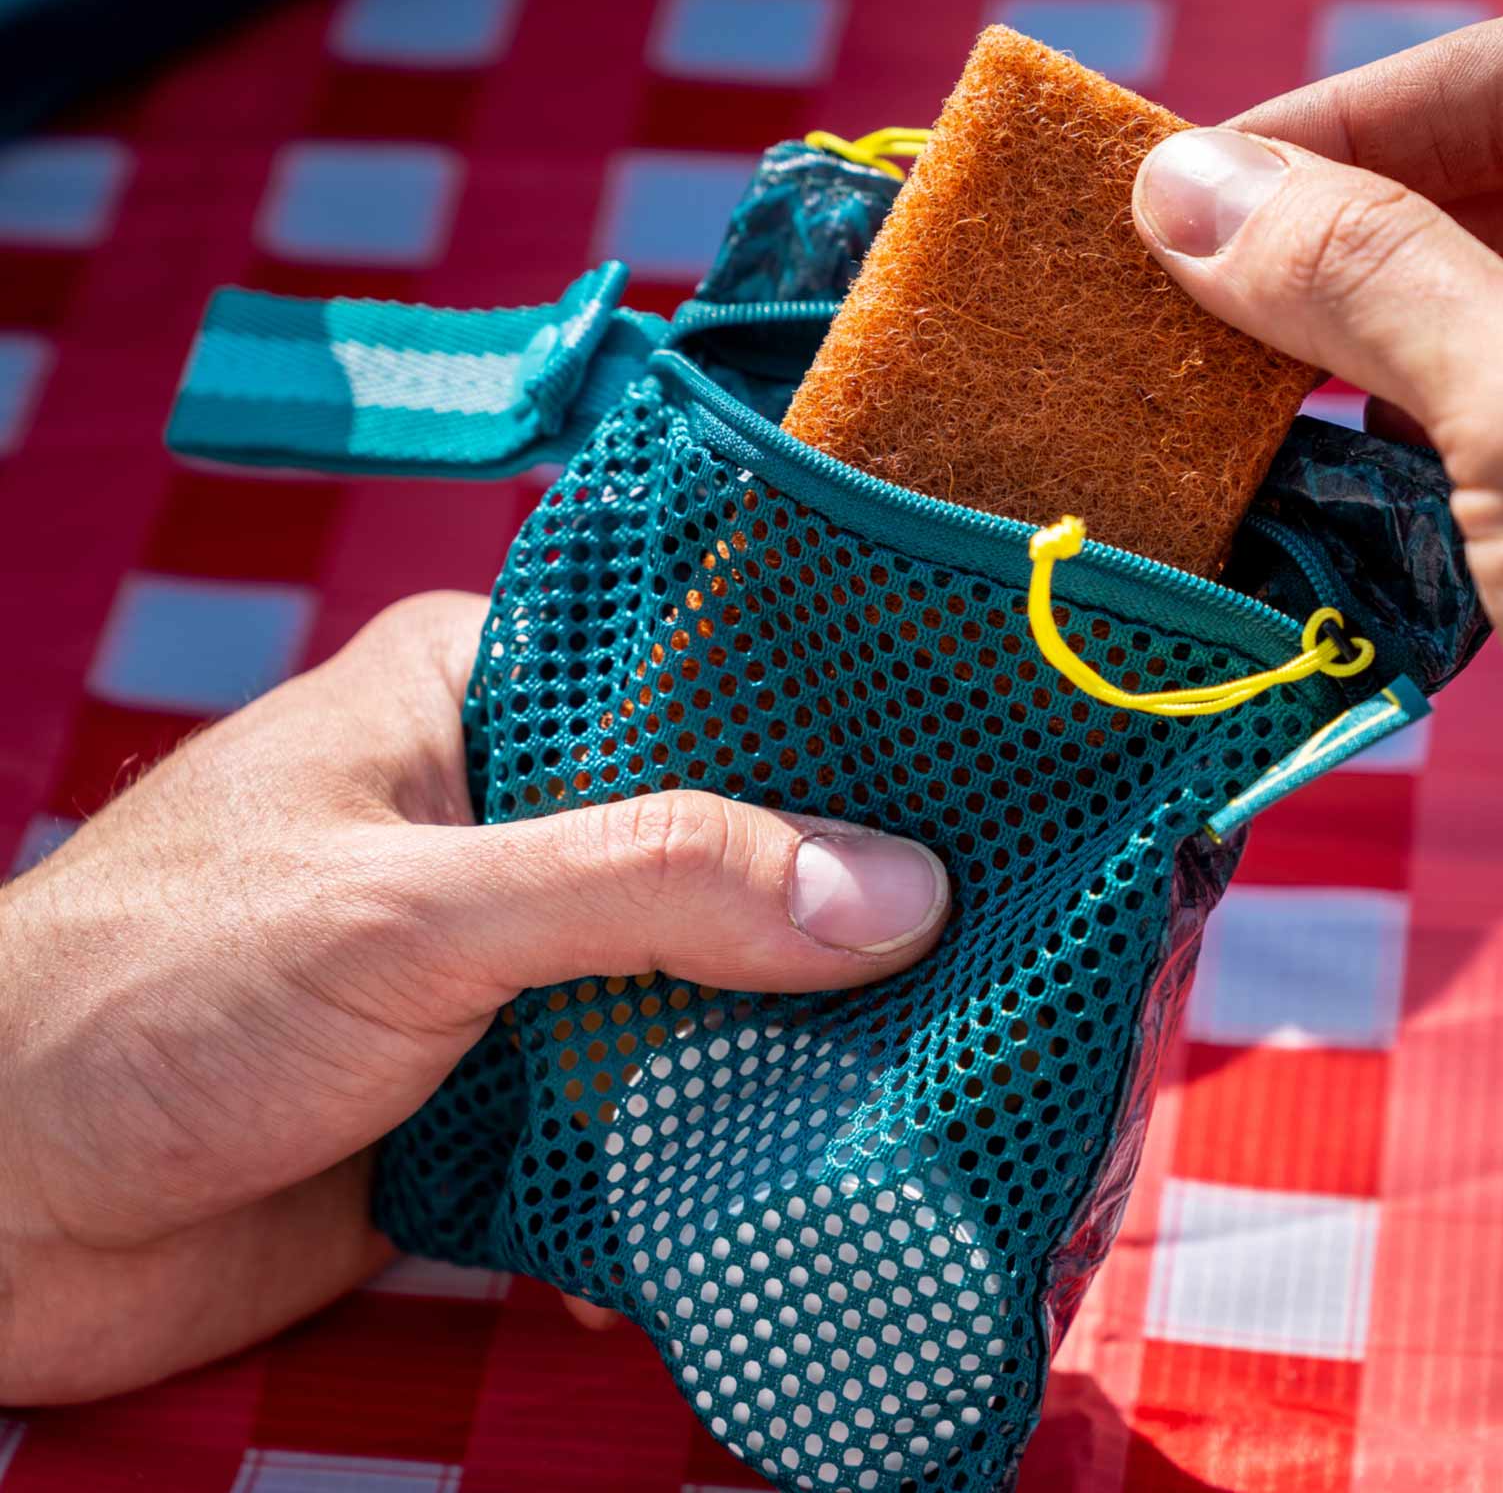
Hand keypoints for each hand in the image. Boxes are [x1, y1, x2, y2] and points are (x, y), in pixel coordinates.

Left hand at [0, 593, 948, 1402]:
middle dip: (839, 901)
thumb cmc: (161, 997)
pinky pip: (655, 1091)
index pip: (703, 672)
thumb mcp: (417, 911)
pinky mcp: (510, 1082)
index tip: (990, 768)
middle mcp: (516, 808)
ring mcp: (516, 953)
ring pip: (704, 975)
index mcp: (486, 691)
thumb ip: (651, 887)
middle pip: (724, 839)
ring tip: (961, 1053)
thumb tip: (894, 892)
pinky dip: (725, 1130)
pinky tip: (820, 1163)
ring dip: (796, 1030)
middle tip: (1008, 936)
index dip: (842, 721)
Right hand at [1132, 6, 1502, 1096]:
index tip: (1182, 193)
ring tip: (1218, 391)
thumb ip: (1361, 277)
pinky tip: (1316, 484)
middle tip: (1173, 301)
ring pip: (1502, 315)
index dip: (1340, 121)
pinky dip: (1410, 444)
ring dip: (1357, 349)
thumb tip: (1182, 184)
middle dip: (1336, 240)